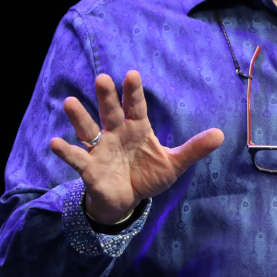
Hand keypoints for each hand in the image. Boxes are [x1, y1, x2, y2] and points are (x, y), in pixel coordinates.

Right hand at [49, 71, 223, 223]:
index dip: (133, 93)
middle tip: (102, 78)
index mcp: (137, 129)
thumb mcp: (173, 164)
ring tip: (70, 102)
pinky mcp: (89, 168)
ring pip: (89, 129)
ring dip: (80, 117)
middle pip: (111, 112)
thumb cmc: (148, 176)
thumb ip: (194, 149)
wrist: (127, 201)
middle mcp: (116, 134)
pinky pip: (77, 157)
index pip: (136, 107)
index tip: (132, 75)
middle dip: (107, 97)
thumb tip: (221, 134)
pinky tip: (55, 142)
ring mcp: (101, 149)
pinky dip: (66, 151)